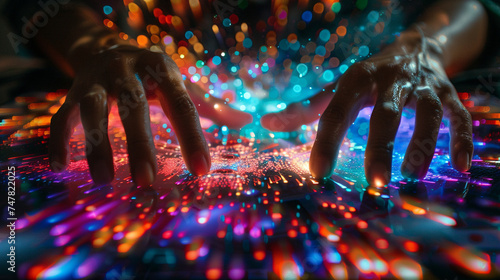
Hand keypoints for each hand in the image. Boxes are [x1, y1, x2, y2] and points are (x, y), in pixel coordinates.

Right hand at [49, 45, 211, 185]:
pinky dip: (59, 140)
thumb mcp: (181, 84)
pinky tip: (61, 166)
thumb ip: (210, 105)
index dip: (192, 136)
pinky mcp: (73, 93)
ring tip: (105, 180)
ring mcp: (97, 81)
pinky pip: (62, 116)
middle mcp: (127, 71)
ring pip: (93, 110)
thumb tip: (246, 121)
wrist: (108, 49)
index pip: (181, 104)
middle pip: (133, 105)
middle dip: (140, 143)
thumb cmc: (153, 76)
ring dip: (97, 144)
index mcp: (161, 69)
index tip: (201, 170)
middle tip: (147, 180)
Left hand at [263, 30, 472, 184]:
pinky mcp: (448, 94)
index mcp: (357, 80)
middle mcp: (391, 81)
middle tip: (374, 182)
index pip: (337, 112)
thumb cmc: (367, 78)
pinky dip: (462, 139)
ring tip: (412, 175)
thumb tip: (266, 123)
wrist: (414, 48)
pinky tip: (461, 166)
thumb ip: (305, 109)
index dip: (327, 142)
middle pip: (385, 114)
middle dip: (380, 147)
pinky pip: (459, 116)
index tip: (318, 173)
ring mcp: (423, 87)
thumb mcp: (337, 88)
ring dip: (423, 145)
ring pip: (428, 114)